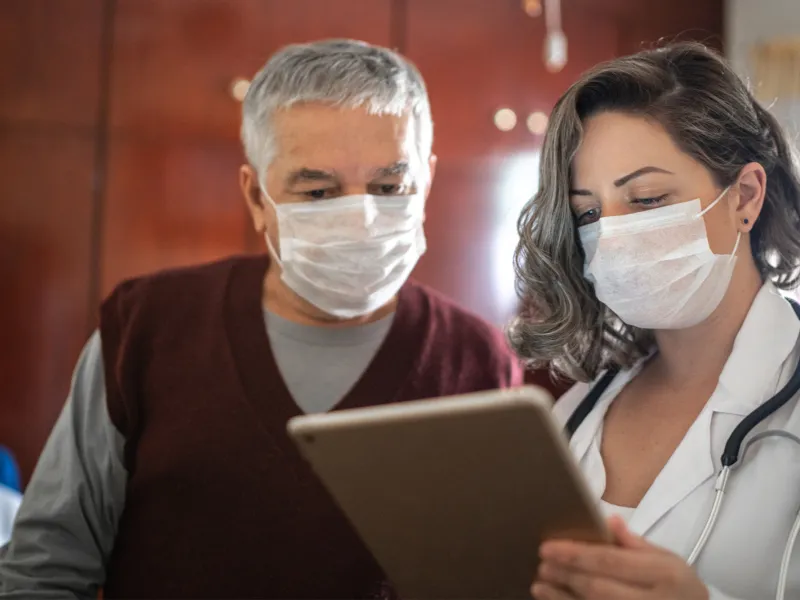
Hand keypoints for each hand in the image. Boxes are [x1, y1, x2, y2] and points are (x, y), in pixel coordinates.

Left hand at [530, 516, 708, 599]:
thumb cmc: (679, 587)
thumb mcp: (668, 559)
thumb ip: (635, 543)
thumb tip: (608, 520)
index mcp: (663, 574)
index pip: (610, 561)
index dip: (575, 554)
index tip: (548, 547)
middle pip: (598, 588)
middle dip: (565, 575)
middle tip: (542, 564)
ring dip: (561, 598)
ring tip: (540, 585)